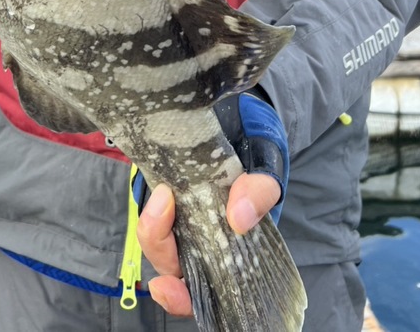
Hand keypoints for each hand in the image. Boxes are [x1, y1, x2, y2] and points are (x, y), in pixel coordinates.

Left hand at [138, 90, 288, 316]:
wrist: (247, 121)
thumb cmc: (260, 153)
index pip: (202, 289)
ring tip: (164, 193)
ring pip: (158, 238)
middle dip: (160, 245)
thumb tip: (239, 219)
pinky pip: (153, 210)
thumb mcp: (268, 170)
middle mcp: (201, 239)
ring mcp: (182, 216)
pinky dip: (151, 205)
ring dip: (153, 223)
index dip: (180, 298)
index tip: (164, 287)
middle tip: (165, 205)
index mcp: (228, 248)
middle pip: (172, 263)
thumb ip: (259, 192)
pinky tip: (157, 189)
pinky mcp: (166, 192)